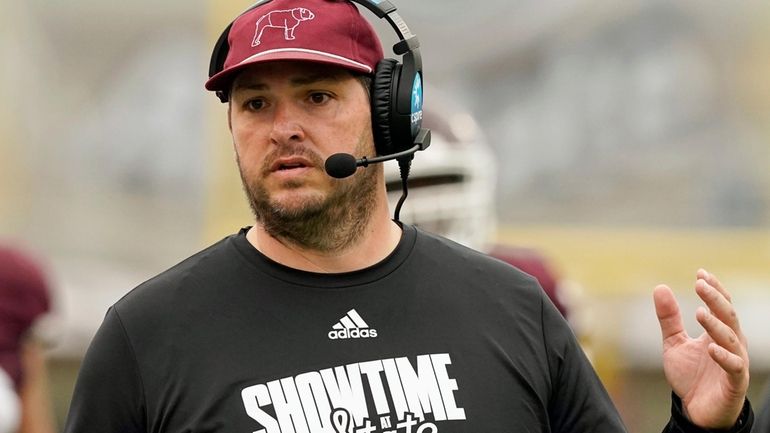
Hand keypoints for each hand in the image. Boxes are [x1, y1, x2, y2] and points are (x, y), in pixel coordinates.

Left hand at [653, 269, 748, 428]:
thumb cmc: (690, 376)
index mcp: (717, 333)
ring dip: (717, 325)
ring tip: (700, 312)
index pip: (721, 305)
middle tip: (700, 284)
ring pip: (732, 338)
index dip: (714, 289)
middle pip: (728, 316)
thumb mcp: (673, 343)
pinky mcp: (734, 382)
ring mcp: (734, 362)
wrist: (695, 410)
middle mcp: (731, 344)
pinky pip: (733, 366)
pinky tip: (710, 347)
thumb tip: (660, 287)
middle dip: (716, 299)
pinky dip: (724, 356)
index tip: (700, 273)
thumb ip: (669, 318)